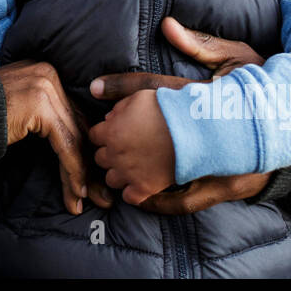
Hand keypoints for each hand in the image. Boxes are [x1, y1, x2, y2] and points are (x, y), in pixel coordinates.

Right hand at [0, 60, 90, 215]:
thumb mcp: (20, 112)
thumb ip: (45, 119)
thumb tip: (74, 150)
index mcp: (46, 73)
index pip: (74, 115)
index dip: (84, 149)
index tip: (92, 179)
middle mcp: (49, 75)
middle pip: (78, 125)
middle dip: (89, 164)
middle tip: (100, 194)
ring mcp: (46, 88)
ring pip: (74, 138)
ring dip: (80, 174)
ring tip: (83, 200)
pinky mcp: (41, 105)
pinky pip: (65, 144)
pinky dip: (72, 170)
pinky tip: (74, 190)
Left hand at [87, 17, 269, 212]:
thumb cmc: (266, 85)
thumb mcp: (240, 58)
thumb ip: (203, 45)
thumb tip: (167, 24)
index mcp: (214, 99)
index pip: (160, 91)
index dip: (125, 88)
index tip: (95, 87)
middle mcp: (219, 135)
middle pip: (158, 138)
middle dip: (124, 140)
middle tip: (99, 138)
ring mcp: (225, 165)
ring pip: (170, 176)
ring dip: (138, 175)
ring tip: (111, 170)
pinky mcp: (228, 186)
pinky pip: (187, 200)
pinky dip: (161, 200)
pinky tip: (138, 195)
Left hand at [87, 89, 175, 204]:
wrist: (196, 131)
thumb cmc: (169, 109)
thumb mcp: (140, 93)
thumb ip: (116, 96)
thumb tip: (98, 100)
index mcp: (111, 132)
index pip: (94, 136)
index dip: (105, 133)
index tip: (117, 132)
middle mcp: (116, 155)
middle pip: (100, 158)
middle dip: (110, 152)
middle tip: (127, 147)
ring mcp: (129, 173)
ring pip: (111, 179)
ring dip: (119, 172)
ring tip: (134, 164)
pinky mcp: (145, 188)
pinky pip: (129, 197)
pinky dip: (133, 190)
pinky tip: (142, 181)